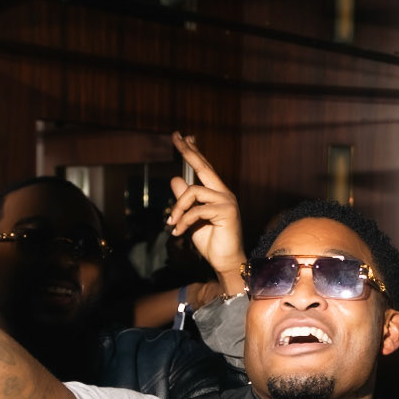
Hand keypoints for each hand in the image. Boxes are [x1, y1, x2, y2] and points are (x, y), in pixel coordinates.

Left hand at [166, 133, 246, 295]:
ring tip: (171, 222)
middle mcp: (224, 193)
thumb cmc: (210, 242)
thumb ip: (184, 199)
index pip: (203, 167)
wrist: (225, 262)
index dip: (193, 151)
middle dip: (188, 151)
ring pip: (193, 192)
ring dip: (177, 208)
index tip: (182, 137)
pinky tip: (178, 232)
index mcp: (217, 193)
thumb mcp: (191, 218)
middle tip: (176, 136)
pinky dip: (184, 221)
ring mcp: (227, 200)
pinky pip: (196, 210)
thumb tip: (175, 178)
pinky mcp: (226, 211)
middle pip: (203, 167)